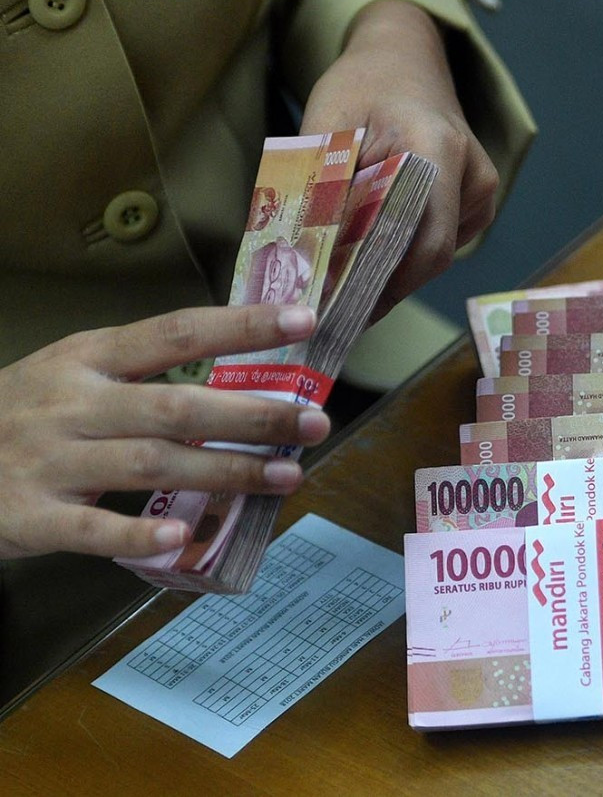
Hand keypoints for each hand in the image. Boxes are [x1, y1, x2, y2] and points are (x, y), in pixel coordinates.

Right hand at [0, 305, 330, 559]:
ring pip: (150, 465)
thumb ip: (146, 373)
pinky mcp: (30, 516)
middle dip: (252, 414)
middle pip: (176, 405)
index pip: (176, 331)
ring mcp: (51, 461)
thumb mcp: (75, 373)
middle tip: (316, 422)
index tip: (304, 319)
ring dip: (224, 472)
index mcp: (89, 359)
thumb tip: (248, 376)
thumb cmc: (24, 412)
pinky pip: (90, 529)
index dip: (240, 325)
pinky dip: (134, 537)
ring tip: (286, 476)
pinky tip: (180, 540)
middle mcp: (74, 404)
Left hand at [300, 0, 499, 320]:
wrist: (404, 59)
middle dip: (380, 285)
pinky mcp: (477, 200)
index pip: (424, 245)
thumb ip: (320, 188)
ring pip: (433, 255)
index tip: (340, 310)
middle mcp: (471, 175)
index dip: (384, 288)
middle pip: (429, 258)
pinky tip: (368, 252)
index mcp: (437, 150)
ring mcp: (480, 190)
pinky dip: (403, 253)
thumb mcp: (327, 125)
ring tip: (341, 281)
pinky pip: (438, 242)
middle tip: (331, 309)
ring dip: (390, 269)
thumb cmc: (362, 85)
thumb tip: (302, 259)